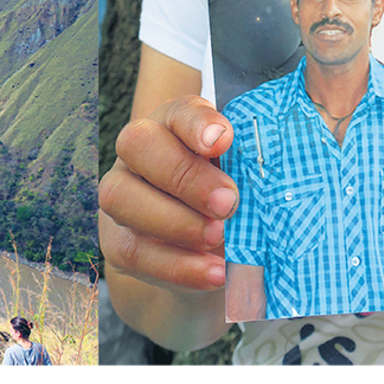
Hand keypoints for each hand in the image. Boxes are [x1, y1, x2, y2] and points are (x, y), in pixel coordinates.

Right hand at [99, 95, 237, 292]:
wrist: (211, 257)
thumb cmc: (233, 203)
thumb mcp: (247, 181)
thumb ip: (249, 170)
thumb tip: (267, 178)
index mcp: (175, 124)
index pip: (179, 111)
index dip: (198, 124)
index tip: (224, 141)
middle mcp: (139, 152)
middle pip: (139, 144)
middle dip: (185, 175)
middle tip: (228, 203)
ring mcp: (121, 194)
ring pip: (122, 197)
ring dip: (175, 221)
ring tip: (218, 238)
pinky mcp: (116, 241)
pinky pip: (133, 250)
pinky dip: (177, 265)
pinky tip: (212, 272)